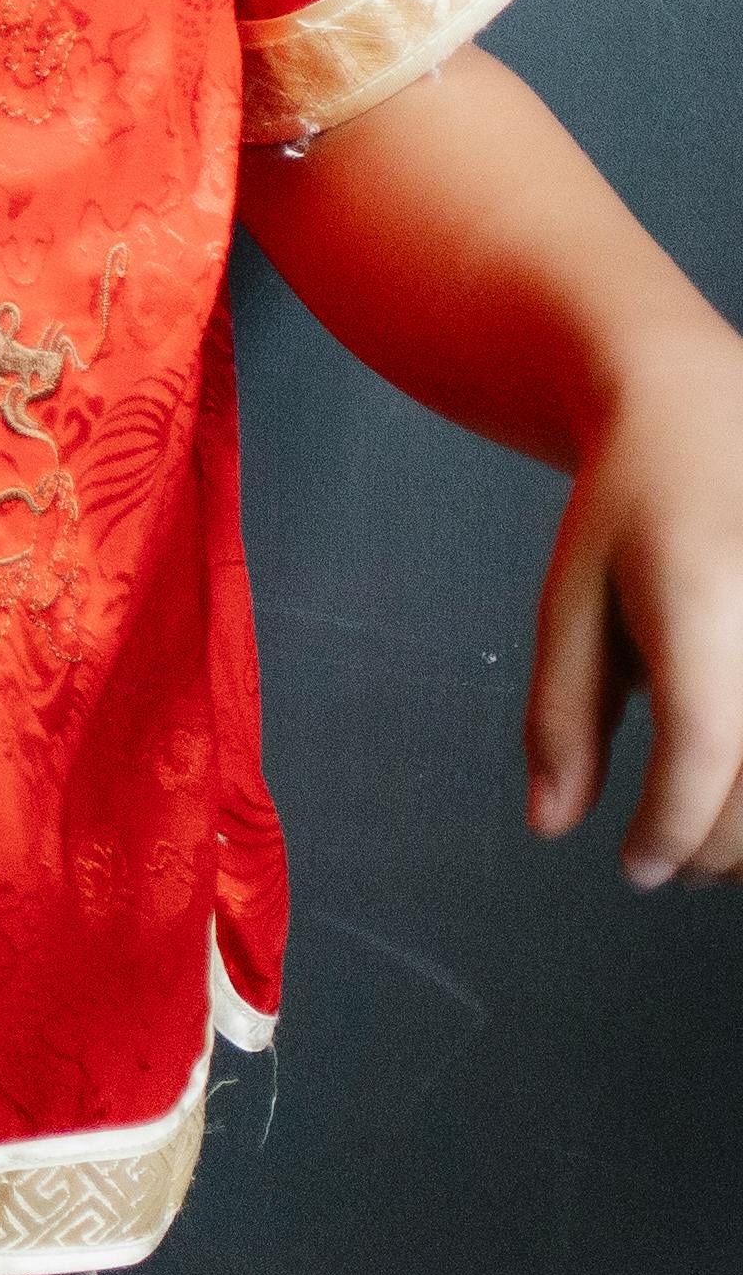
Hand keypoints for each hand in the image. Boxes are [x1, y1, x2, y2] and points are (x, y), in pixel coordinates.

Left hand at [530, 326, 742, 885]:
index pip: (704, 750)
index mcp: (700, 594)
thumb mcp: (571, 597)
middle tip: (674, 865)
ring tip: (716, 841)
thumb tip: (551, 825)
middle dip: (719, 847)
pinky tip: (741, 786)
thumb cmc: (631, 502)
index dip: (672, 830)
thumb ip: (560, 714)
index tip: (639, 870)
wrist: (701, 404)